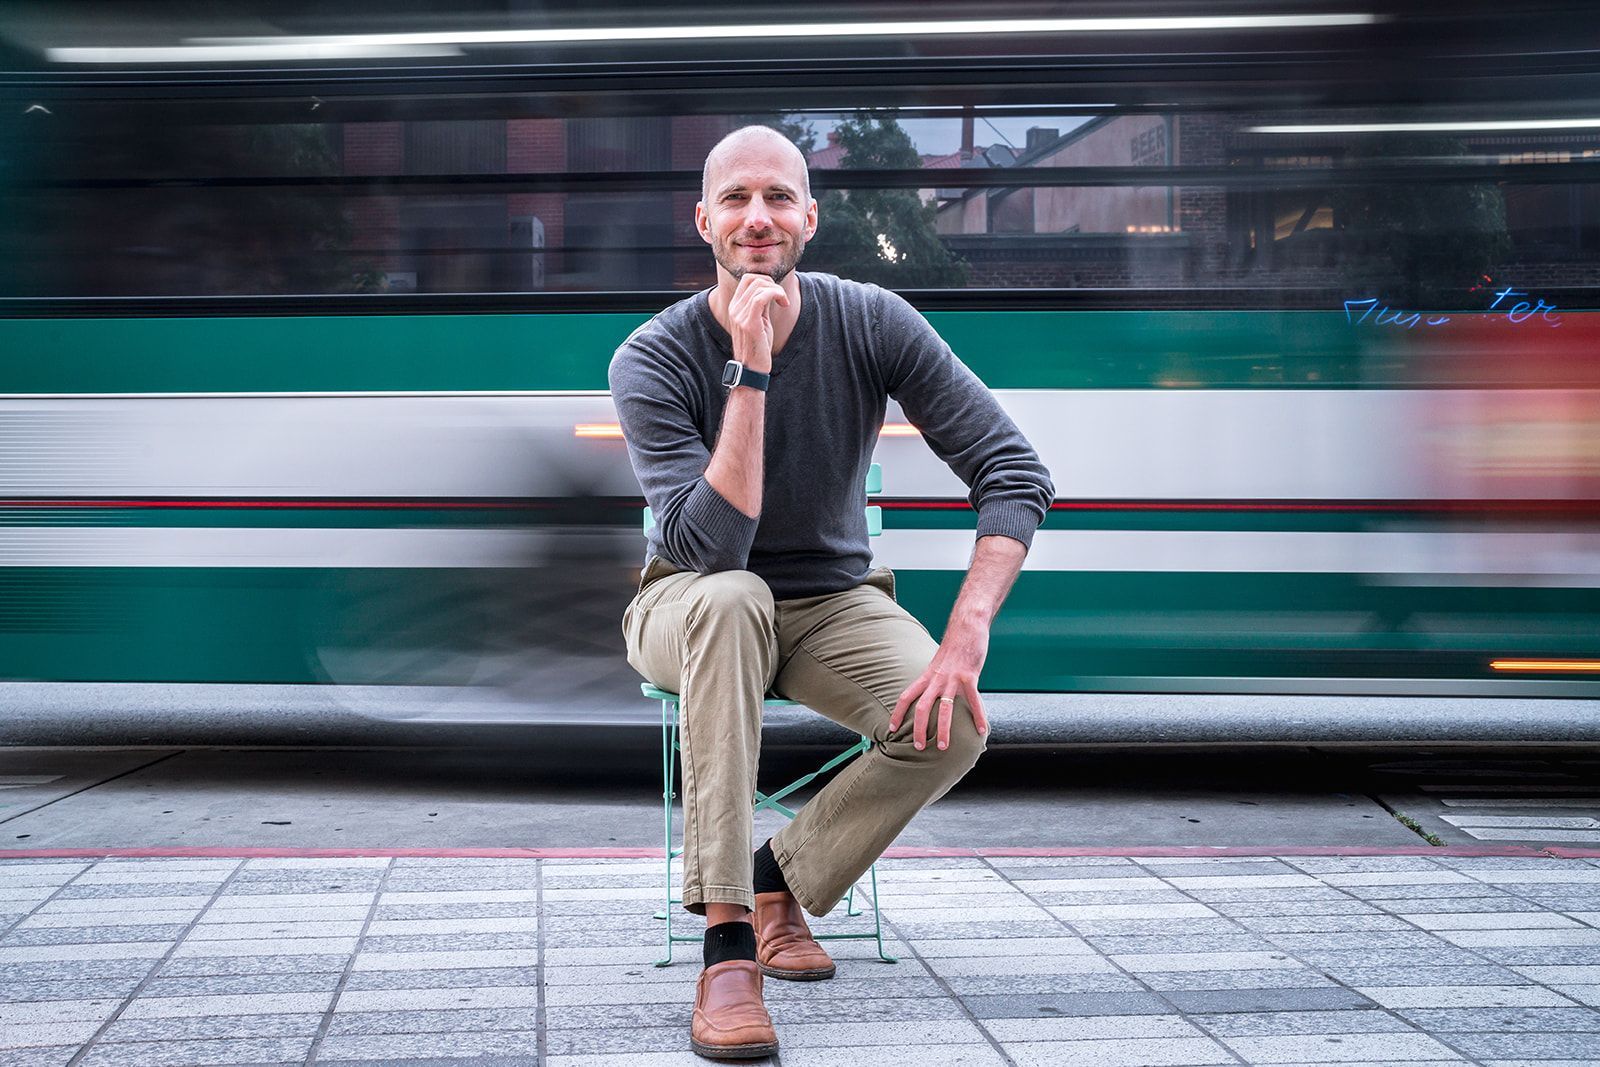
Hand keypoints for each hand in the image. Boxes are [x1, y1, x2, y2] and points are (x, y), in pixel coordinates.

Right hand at [727, 273, 788, 372]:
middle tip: (782, 298)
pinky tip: (783, 303)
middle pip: (753, 279)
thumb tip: (770, 290)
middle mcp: (734, 309)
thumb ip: (760, 305)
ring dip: (777, 290)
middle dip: (772, 283)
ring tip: (784, 302)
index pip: (747, 279)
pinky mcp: (749, 323)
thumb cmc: (758, 347)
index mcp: (735, 307)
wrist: (751, 370)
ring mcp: (740, 316)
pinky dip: (776, 294)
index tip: (776, 294)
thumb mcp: (759, 321)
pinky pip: (761, 298)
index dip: (765, 280)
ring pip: (759, 286)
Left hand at [889, 615, 990, 750]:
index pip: (906, 696)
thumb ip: (935, 680)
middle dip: (918, 729)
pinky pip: (974, 701)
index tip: (890, 728)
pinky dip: (978, 717)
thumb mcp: (938, 664)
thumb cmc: (954, 647)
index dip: (897, 713)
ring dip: (943, 730)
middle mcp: (936, 679)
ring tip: (942, 747)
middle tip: (918, 748)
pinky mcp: (969, 677)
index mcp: (927, 676)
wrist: (967, 627)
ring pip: (944, 709)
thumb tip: (934, 695)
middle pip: (921, 707)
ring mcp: (952, 679)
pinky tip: (981, 731)